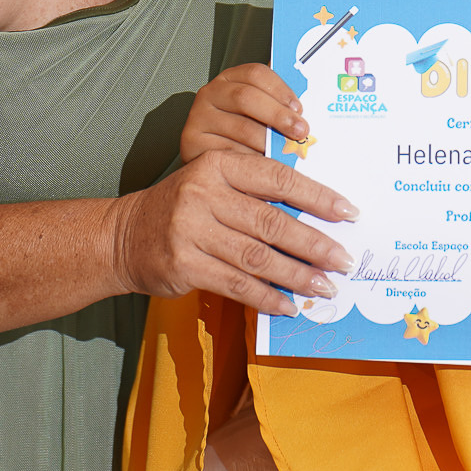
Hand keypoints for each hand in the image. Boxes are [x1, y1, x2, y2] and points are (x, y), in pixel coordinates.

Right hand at [111, 150, 356, 315]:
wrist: (122, 235)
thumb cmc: (182, 207)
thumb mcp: (213, 183)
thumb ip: (255, 192)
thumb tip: (317, 216)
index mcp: (218, 165)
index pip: (278, 178)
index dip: (318, 196)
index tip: (349, 212)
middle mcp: (203, 193)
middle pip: (272, 221)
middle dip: (314, 244)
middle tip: (344, 260)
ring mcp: (190, 230)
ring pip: (257, 257)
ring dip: (296, 276)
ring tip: (324, 286)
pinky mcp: (183, 265)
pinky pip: (236, 285)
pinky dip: (267, 298)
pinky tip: (289, 306)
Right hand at [181, 63, 308, 162]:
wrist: (205, 160)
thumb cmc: (240, 134)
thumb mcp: (257, 114)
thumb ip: (277, 104)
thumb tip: (312, 99)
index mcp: (230, 79)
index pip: (256, 74)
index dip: (281, 89)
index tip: (299, 107)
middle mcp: (210, 93)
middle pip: (247, 98)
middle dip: (278, 115)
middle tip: (300, 132)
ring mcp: (198, 117)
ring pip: (240, 128)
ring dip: (268, 142)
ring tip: (286, 154)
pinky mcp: (191, 142)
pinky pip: (227, 151)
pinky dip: (249, 161)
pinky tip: (264, 168)